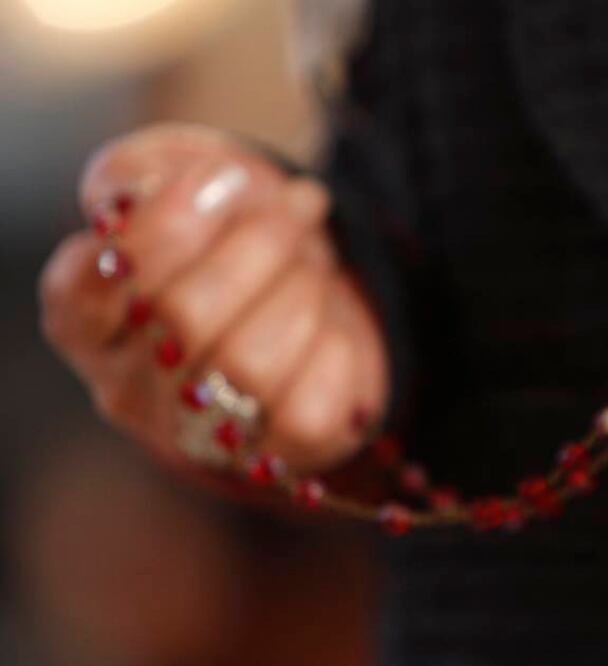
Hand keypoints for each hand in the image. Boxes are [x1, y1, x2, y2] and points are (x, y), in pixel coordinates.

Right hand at [40, 124, 389, 476]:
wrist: (309, 293)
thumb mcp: (179, 183)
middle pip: (182, 315)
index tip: (224, 177)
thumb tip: (145, 189)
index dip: (164, 225)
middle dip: (256, 244)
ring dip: (299, 291)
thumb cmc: (229, 237)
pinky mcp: (272, 454)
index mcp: (84, 322)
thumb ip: (140, 173)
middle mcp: (127, 389)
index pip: (94, 285)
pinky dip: (332, 349)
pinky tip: (327, 328)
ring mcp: (197, 433)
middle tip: (296, 207)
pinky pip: (306, 407)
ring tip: (314, 264)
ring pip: (249, 363)